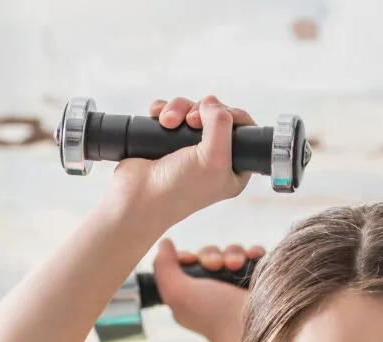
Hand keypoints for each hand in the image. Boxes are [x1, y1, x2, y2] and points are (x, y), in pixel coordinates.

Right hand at [106, 96, 255, 224]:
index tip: (215, 116)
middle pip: (216, 114)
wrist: (137, 198)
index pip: (244, 130)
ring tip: (167, 122)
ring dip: (179, 109)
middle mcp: (213, 157)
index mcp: (233, 168)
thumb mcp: (213, 159)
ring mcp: (188, 149)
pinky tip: (157, 116)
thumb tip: (211, 101)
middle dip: (201, 110)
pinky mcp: (166, 141)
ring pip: (191, 110)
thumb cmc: (178, 190)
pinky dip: (164, 110)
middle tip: (190, 121)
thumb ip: (221, 125)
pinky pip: (171, 113)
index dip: (232, 115)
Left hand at [152, 238, 258, 341]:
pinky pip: (255, 256)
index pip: (188, 264)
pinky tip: (253, 257)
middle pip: (210, 254)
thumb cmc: (211, 314)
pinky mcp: (259, 279)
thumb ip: (163, 266)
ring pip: (233, 252)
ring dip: (233, 253)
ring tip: (236, 265)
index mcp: (193, 294)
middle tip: (216, 266)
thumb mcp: (176, 292)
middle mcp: (215, 288)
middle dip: (212, 255)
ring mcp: (238, 284)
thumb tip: (165, 243)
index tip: (192, 260)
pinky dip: (253, 252)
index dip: (189, 257)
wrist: (249, 327)